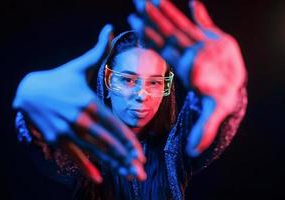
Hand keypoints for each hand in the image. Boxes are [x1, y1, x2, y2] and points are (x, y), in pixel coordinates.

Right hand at [13, 24, 145, 182]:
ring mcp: (67, 131)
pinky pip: (74, 156)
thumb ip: (98, 50)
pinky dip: (86, 167)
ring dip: (111, 165)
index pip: (113, 125)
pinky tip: (98, 178)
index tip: (141, 155)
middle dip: (125, 159)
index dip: (128, 141)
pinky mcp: (57, 139)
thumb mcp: (79, 65)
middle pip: (106, 143)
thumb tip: (110, 28)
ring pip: (94, 151)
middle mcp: (79, 119)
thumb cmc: (60, 78)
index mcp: (88, 101)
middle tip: (140, 174)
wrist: (29, 90)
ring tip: (127, 176)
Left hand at [128, 0, 246, 155]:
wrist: (231, 88)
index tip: (135, 21)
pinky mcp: (214, 38)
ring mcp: (199, 43)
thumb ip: (202, 131)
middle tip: (137, 1)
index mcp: (183, 66)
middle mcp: (187, 53)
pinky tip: (194, 2)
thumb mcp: (213, 115)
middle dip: (152, 17)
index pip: (162, 48)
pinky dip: (200, 13)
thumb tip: (191, 153)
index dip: (149, 35)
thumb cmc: (221, 100)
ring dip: (167, 10)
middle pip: (166, 31)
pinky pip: (204, 22)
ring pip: (180, 24)